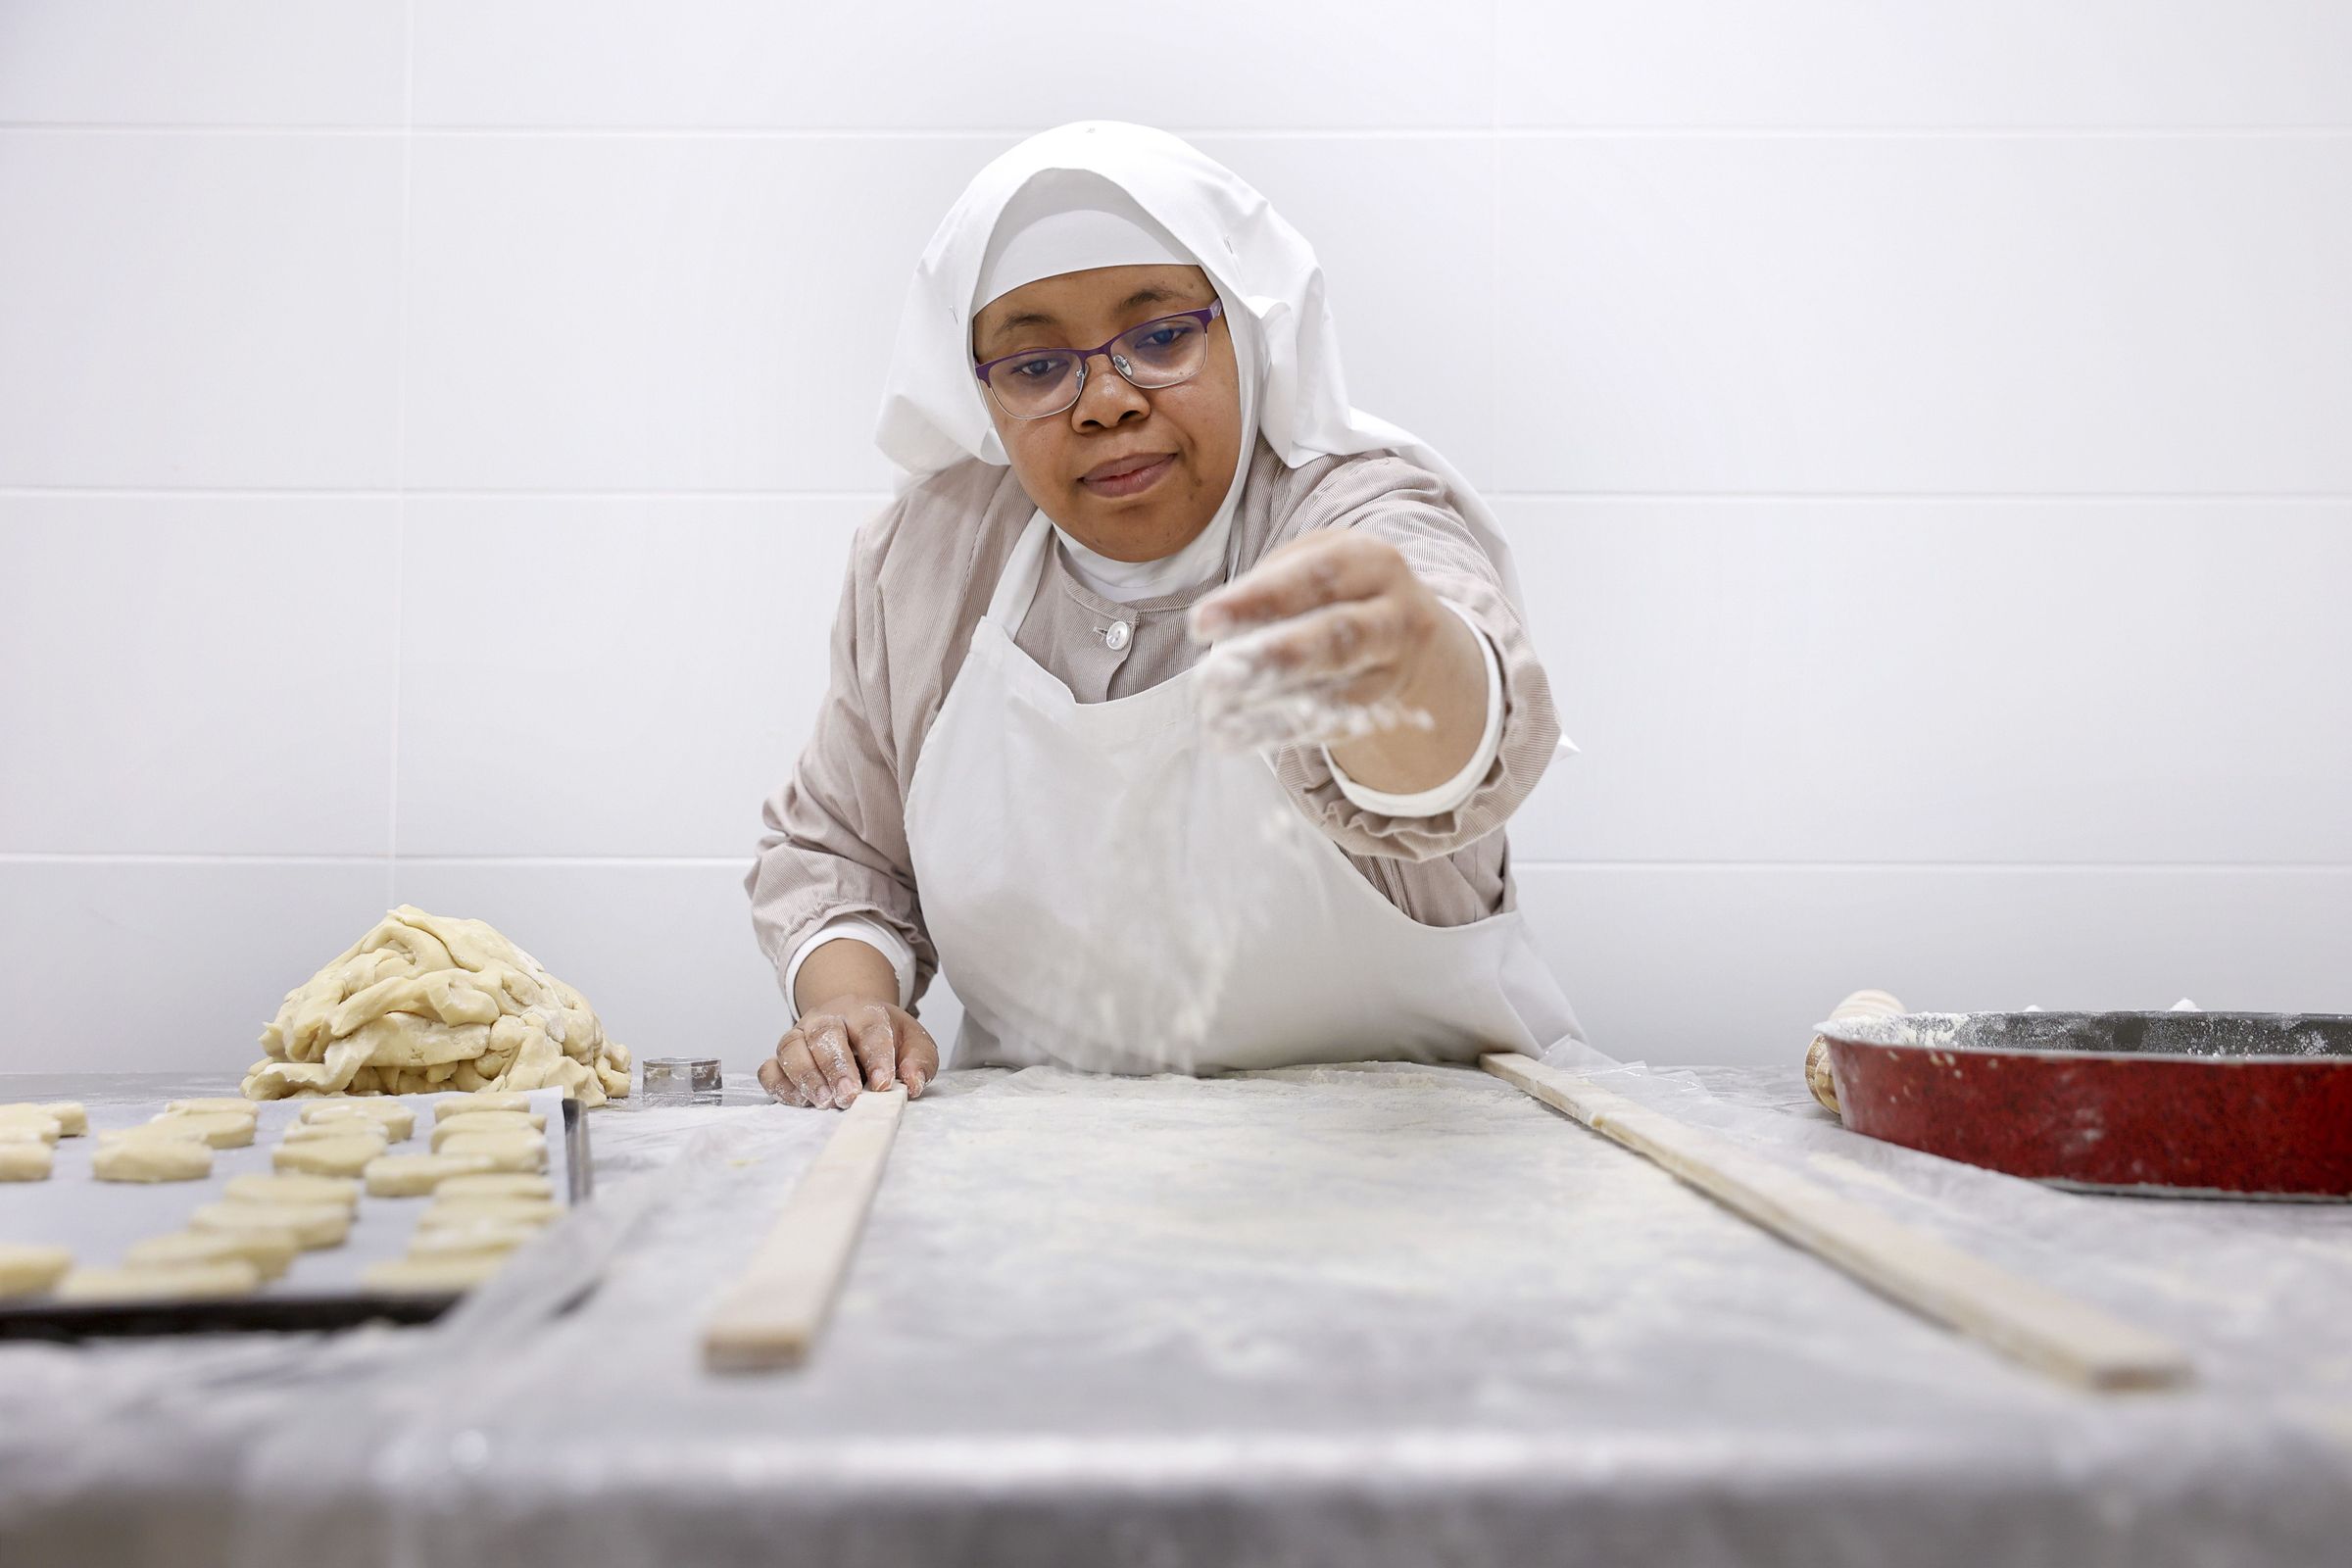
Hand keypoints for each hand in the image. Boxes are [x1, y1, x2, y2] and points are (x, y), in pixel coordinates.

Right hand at [759, 994, 938, 1110]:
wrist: (854, 1024)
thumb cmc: (885, 1038)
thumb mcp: (913, 1043)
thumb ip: (919, 1061)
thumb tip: (913, 1083)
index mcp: (864, 1011)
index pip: (869, 1028)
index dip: (877, 1056)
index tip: (884, 1084)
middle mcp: (827, 1019)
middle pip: (824, 1034)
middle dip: (836, 1067)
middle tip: (849, 1096)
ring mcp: (800, 1035)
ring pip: (791, 1048)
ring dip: (806, 1076)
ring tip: (824, 1102)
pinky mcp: (782, 1057)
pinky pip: (769, 1068)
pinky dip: (780, 1085)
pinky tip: (800, 1101)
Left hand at [1187, 532, 1485, 785]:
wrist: (1409, 626)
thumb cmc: (1339, 587)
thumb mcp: (1314, 562)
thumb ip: (1270, 585)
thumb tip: (1216, 626)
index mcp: (1371, 562)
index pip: (1313, 578)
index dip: (1257, 600)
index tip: (1202, 622)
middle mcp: (1394, 614)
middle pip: (1337, 636)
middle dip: (1274, 656)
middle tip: (1216, 675)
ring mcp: (1395, 667)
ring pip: (1338, 689)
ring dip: (1273, 703)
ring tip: (1217, 713)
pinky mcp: (1384, 708)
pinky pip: (1333, 723)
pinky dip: (1285, 730)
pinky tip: (1240, 734)